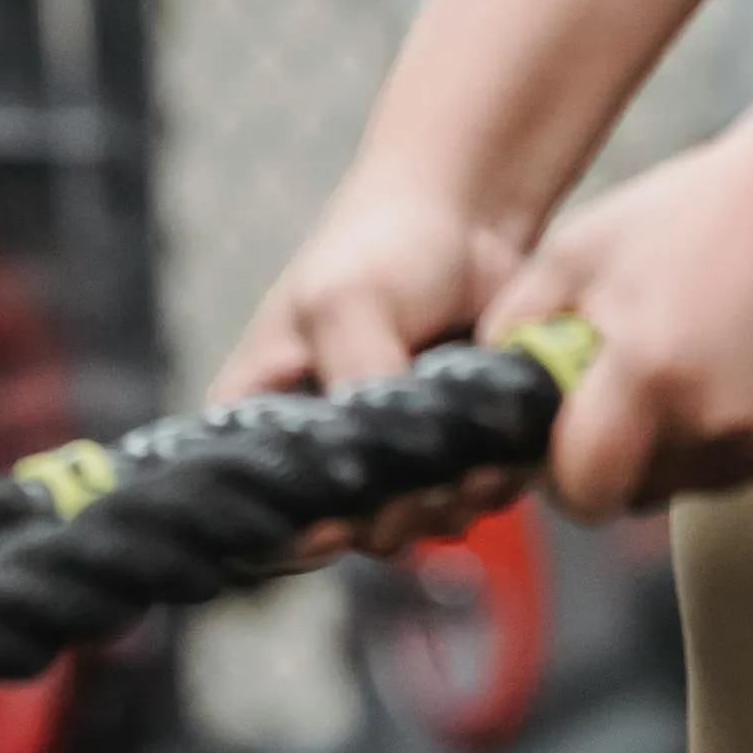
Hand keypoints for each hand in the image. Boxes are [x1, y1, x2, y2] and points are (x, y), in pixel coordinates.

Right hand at [217, 169, 550, 550]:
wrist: (466, 218)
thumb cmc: (380, 247)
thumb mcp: (345, 306)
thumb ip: (357, 392)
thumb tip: (383, 483)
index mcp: (260, 419)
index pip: (255, 512)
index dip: (296, 535)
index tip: (343, 519)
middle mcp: (318, 452)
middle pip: (348, 531)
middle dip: (397, 508)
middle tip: (430, 464)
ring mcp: (387, 461)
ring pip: (416, 526)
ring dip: (453, 496)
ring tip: (473, 445)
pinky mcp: (448, 459)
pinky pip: (468, 503)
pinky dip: (489, 483)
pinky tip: (497, 443)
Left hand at [489, 108, 752, 520]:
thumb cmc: (705, 206)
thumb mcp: (584, 246)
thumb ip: (522, 324)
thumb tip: (495, 389)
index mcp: (647, 375)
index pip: (584, 491)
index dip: (568, 476)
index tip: (572, 446)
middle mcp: (717, 420)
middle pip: (646, 491)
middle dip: (629, 454)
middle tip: (642, 382)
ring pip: (707, 480)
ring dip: (694, 441)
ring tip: (708, 351)